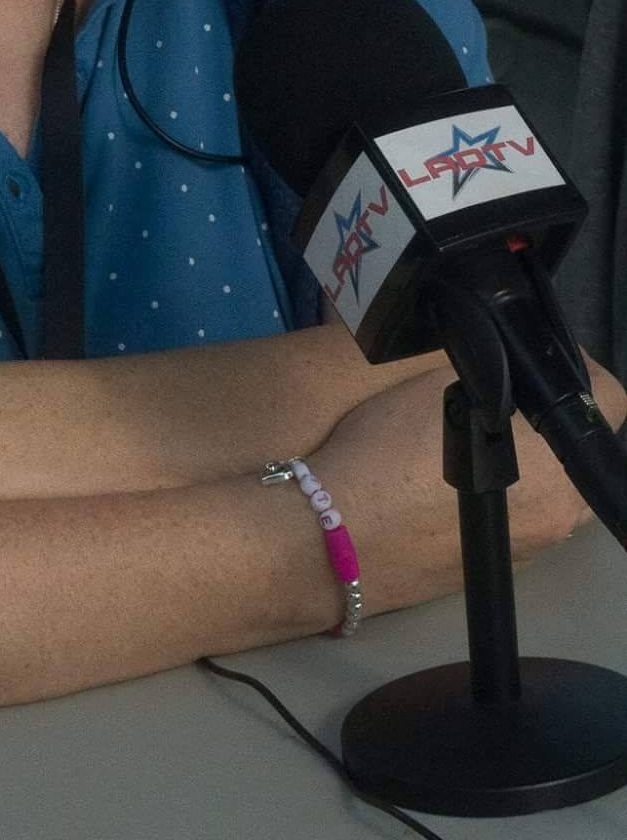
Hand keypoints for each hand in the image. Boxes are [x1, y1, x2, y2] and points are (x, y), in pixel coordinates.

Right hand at [314, 353, 625, 619]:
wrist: (329, 538)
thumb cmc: (384, 452)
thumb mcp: (439, 379)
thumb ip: (493, 363)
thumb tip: (515, 355)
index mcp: (558, 464)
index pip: (608, 398)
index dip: (571, 368)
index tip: (527, 358)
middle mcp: (563, 516)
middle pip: (580, 447)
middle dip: (546, 417)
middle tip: (489, 393)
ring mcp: (535, 552)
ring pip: (554, 488)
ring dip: (529, 459)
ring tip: (465, 437)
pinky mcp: (503, 573)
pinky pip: (524, 520)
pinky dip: (505, 496)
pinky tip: (449, 484)